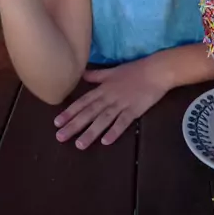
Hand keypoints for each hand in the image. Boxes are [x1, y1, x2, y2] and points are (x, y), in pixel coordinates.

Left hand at [54, 59, 168, 148]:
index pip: (83, 102)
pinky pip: (123, 122)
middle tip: (60, 137)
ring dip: (91, 132)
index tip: (57, 122)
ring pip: (103, 119)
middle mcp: (109, 97)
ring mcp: (122, 104)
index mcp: (103, 88)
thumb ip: (97, 76)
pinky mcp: (135, 110)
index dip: (70, 112)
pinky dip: (114, 131)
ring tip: (79, 144)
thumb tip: (82, 74)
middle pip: (89, 112)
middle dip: (74, 125)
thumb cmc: (135, 70)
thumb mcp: (113, 71)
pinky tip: (106, 141)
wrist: (156, 70)